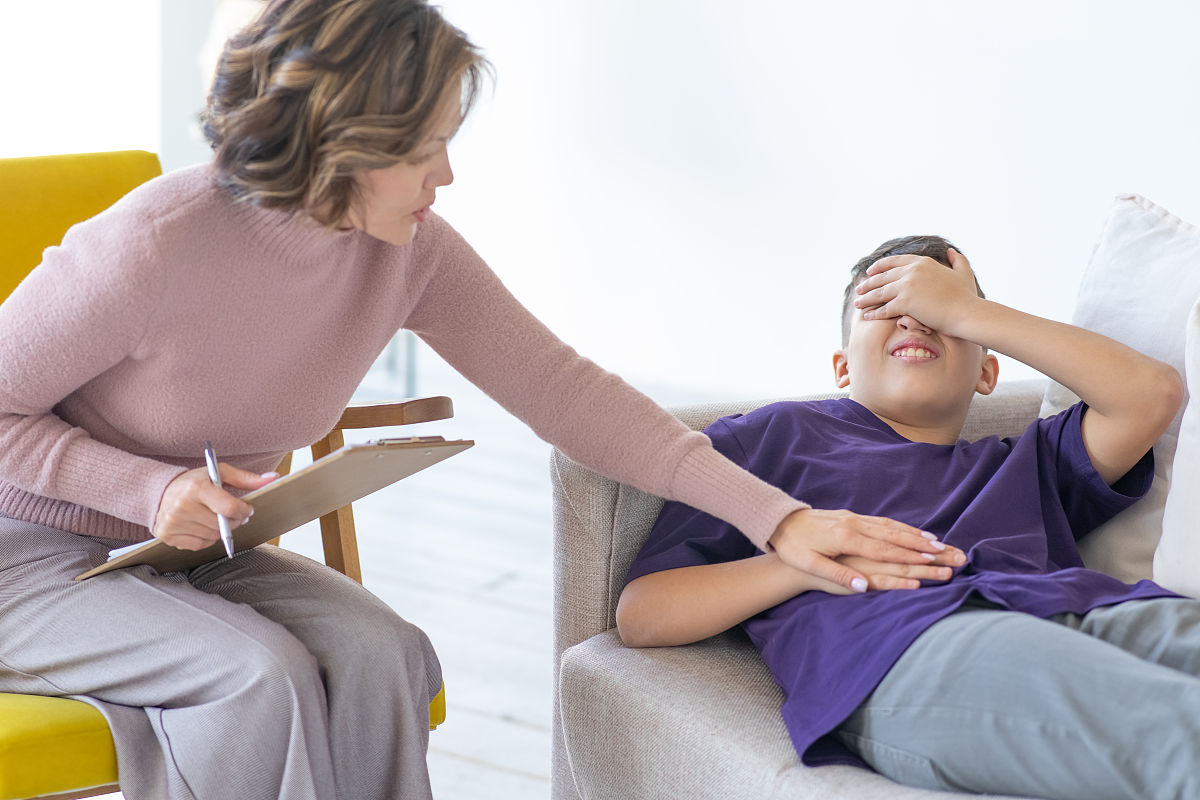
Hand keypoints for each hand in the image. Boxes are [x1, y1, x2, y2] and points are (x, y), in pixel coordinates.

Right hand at [153, 464, 278, 550]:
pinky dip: (206, 538)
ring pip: (213, 536)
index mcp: (196, 487)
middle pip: (222, 525)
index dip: (244, 511)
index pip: (229, 507)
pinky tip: (201, 526)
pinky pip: (200, 545)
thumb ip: (247, 478)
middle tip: (232, 515)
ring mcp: (173, 522)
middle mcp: (182, 505)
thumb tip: (273, 479)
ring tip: (214, 518)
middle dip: (234, 521)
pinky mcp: (167, 535)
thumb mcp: (220, 473)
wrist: (160, 491)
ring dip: (220, 530)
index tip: (247, 510)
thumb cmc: (195, 482)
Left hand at [768, 507, 964, 591]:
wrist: (779, 520)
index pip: (884, 549)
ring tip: (938, 543)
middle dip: (922, 544)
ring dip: (915, 535)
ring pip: (891, 527)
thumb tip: (863, 587)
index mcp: (846, 537)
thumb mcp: (809, 564)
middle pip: (895, 536)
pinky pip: (882, 522)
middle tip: (947, 551)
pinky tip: (911, 532)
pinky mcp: (851, 516)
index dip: (908, 555)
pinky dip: (901, 527)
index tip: (931, 560)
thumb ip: (837, 574)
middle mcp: (855, 524)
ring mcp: (854, 518)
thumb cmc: (793, 546)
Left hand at [853, 247, 980, 334]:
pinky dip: (874, 312)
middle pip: (882, 277)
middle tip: (859, 289)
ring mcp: (907, 286)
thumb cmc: (966, 296)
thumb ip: (957, 260)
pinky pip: (884, 308)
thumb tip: (950, 250)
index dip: (879, 266)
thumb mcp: (963, 272)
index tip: (870, 272)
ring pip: (879, 292)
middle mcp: (912, 271)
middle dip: (868, 283)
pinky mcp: (905, 302)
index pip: (894, 261)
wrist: (966, 312)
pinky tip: (867, 316)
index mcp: (922, 262)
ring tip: (858, 303)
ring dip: (866, 298)